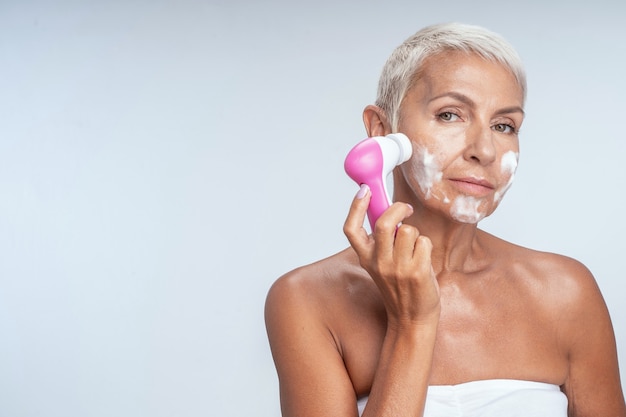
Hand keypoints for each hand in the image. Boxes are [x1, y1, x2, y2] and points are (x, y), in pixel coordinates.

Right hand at [343, 185, 440, 328]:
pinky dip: (426, 246)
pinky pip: (424, 242)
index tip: (365, 189)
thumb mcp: (380, 264)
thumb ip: (380, 242)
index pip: (351, 229)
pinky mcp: (417, 272)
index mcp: (366, 258)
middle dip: (398, 208)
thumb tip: (386, 210)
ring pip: (408, 230)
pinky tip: (423, 260)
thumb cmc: (399, 287)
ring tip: (414, 248)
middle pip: (384, 222)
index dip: (356, 206)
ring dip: (415, 233)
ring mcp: (398, 268)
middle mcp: (378, 262)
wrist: (411, 319)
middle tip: (406, 209)